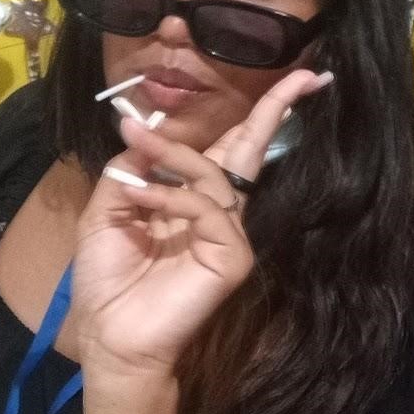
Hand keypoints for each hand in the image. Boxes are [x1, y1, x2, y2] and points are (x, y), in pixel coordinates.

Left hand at [64, 68, 326, 385]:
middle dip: (277, 110)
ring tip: (134, 143)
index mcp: (195, 199)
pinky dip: (171, 197)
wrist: (110, 337)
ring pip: (216, 173)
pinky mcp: (232, 256)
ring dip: (172, 153)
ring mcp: (231, 234)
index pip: (229, 149)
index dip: (255, 115)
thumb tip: (145, 132)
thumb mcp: (107, 212)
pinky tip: (141, 202)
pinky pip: (209, 208)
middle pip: (253, 151)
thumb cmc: (109, 280)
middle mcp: (221, 212)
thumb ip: (131, 172)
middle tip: (306, 76)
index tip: (290, 78)